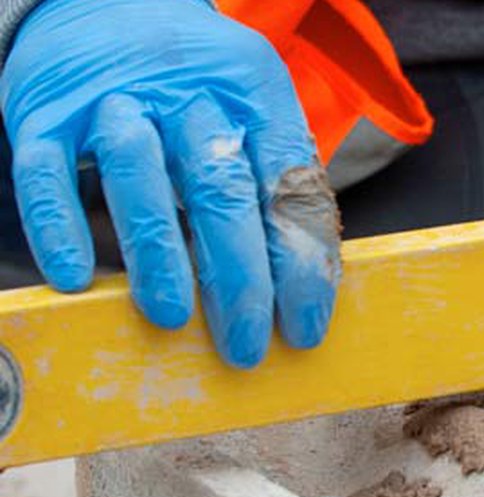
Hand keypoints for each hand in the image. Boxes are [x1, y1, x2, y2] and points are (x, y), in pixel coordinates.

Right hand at [0, 0, 340, 367]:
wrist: (104, 2)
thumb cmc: (196, 86)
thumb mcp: (252, 112)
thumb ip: (276, 185)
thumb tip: (303, 290)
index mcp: (255, 93)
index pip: (289, 185)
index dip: (302, 263)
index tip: (305, 326)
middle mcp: (187, 90)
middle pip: (221, 188)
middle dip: (239, 277)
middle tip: (247, 344)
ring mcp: (113, 97)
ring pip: (138, 175)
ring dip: (158, 253)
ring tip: (171, 317)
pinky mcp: (46, 112)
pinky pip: (49, 171)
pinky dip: (60, 225)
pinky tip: (76, 278)